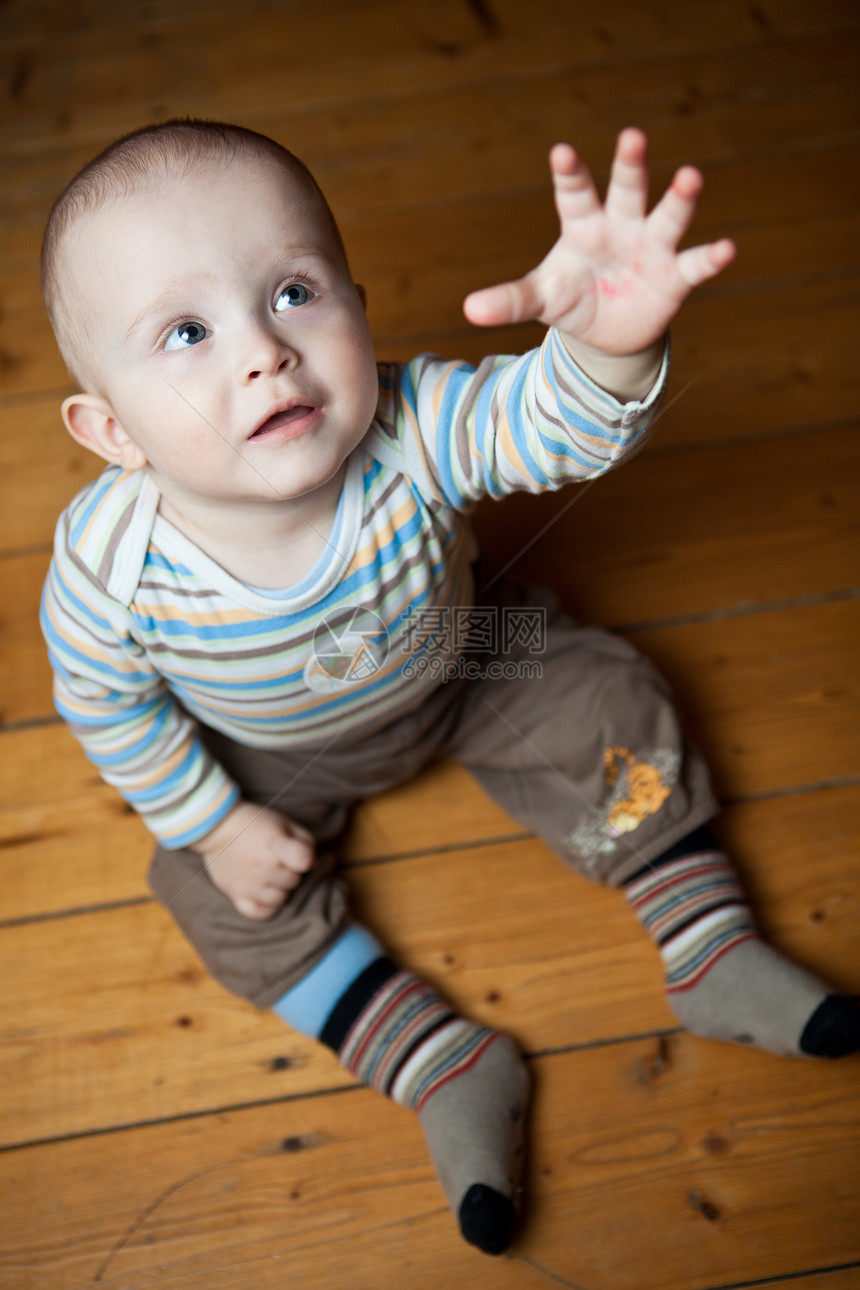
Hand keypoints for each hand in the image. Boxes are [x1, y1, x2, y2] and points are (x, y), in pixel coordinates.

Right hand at [193, 801, 315, 919]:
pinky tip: (266, 895)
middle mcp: (263, 868)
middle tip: (279, 860)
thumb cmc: (255, 822)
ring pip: (280, 899)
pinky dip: (267, 907)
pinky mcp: (236, 894)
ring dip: (280, 888)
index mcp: (276, 846)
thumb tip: (314, 864)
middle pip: (293, 881)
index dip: (306, 857)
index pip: (303, 860)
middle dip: (291, 870)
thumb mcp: (284, 822)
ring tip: (271, 875)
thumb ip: (304, 841)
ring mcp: (249, 884)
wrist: (217, 827)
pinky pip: (259, 913)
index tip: (299, 853)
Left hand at [463, 127, 734, 360]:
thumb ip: (510, 300)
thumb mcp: (540, 298)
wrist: (609, 329)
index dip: (570, 174)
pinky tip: (728, 247)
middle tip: (631, 136)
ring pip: (668, 216)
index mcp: (584, 225)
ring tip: (690, 176)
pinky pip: (696, 263)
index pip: (575, 194)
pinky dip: (712, 257)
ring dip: (680, 198)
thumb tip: (469, 309)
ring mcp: (652, 248)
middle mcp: (622, 226)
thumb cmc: (573, 297)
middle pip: (627, 190)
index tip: (560, 152)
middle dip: (630, 165)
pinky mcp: (676, 277)